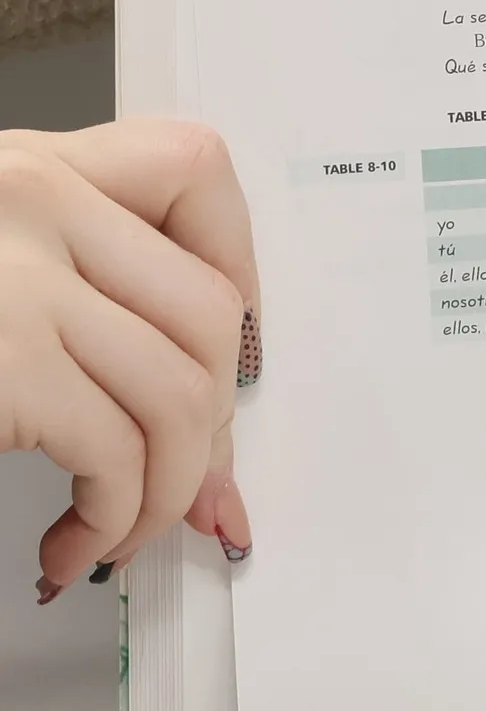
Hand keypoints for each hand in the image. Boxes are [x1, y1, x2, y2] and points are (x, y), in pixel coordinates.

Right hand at [0, 120, 258, 602]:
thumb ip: (74, 297)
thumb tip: (199, 424)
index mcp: (27, 167)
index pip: (196, 169)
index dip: (236, 270)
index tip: (223, 356)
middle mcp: (29, 199)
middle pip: (212, 312)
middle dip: (214, 424)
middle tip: (180, 488)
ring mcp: (15, 277)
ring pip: (182, 395)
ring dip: (165, 493)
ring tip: (116, 531)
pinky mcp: (0, 362)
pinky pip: (118, 453)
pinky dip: (111, 520)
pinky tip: (69, 544)